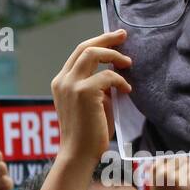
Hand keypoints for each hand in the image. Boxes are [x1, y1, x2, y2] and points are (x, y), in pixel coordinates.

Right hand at [51, 30, 131, 160]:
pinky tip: (126, 90)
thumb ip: (98, 86)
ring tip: (128, 63)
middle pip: (85, 47)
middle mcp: (62, 81)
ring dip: (114, 55)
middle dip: (107, 38)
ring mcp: (71, 85)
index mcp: (61, 83)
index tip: (116, 38)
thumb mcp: (91, 103)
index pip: (78, 53)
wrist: (79, 154)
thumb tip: (116, 69)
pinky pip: (107, 75)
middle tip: (124, 35)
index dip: (98, 41)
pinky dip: (120, 81)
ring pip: (93, 53)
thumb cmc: (88, 133)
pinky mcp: (83, 92)